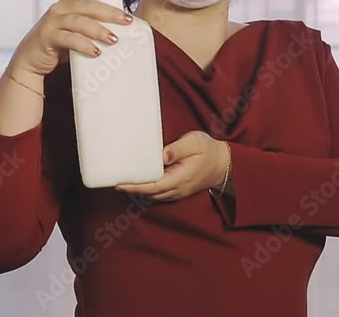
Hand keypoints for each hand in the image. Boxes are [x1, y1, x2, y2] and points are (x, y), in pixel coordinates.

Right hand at [9, 0, 133, 76]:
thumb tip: (122, 31)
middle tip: (127, 20)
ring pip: (80, 21)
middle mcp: (59, 9)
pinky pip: (69, 38)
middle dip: (110, 12)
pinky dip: (84, 45)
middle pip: (88, 5)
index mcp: (67, 4)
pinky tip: (95, 51)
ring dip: (99, 30)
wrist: (30, 61)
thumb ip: (92, 27)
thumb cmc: (56, 46)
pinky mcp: (48, 36)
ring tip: (114, 39)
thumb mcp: (75, 32)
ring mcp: (52, 22)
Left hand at [116, 131, 230, 201]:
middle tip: (114, 182)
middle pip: (150, 193)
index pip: (153, 186)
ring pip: (153, 196)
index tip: (120, 184)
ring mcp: (178, 192)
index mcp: (181, 177)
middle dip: (132, 189)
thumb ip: (178, 149)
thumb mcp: (195, 142)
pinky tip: (139, 183)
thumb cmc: (209, 150)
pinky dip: (147, 190)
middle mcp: (178, 189)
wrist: (224, 164)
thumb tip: (161, 156)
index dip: (135, 186)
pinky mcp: (178, 190)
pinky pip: (159, 194)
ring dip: (138, 191)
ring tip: (122, 182)